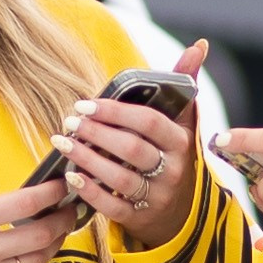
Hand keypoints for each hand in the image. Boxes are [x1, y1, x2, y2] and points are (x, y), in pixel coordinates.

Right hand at [0, 123, 84, 262]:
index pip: (25, 203)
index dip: (51, 192)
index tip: (63, 182)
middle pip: (40, 233)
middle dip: (62, 218)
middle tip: (73, 204)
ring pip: (38, 257)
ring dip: (56, 241)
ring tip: (63, 225)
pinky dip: (41, 258)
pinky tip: (44, 246)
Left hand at [61, 44, 205, 249]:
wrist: (178, 212)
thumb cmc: (171, 156)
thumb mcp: (183, 124)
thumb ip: (185, 86)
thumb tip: (199, 45)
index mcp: (182, 143)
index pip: (149, 123)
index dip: (116, 112)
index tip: (86, 103)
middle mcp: (172, 171)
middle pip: (133, 149)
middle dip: (97, 133)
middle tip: (70, 120)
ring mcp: (156, 197)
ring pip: (120, 178)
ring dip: (87, 159)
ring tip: (63, 142)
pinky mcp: (139, 218)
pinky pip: (112, 206)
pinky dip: (90, 191)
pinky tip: (71, 176)